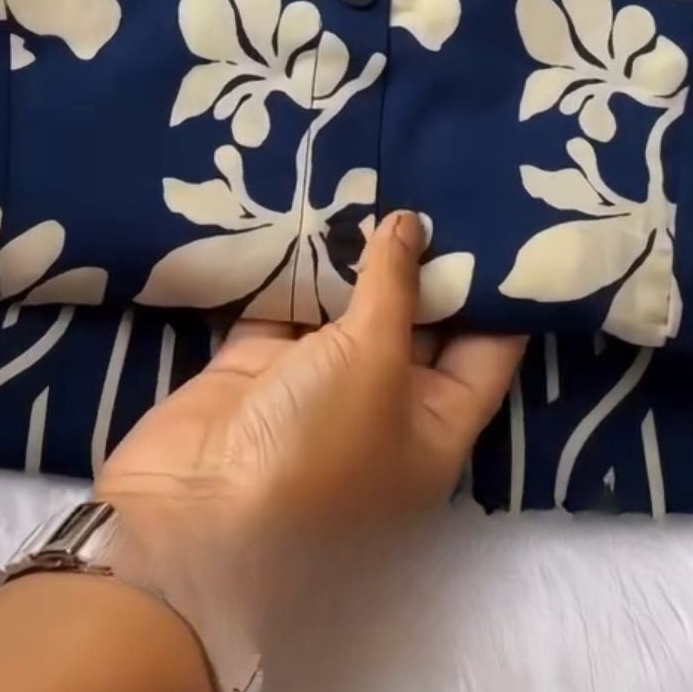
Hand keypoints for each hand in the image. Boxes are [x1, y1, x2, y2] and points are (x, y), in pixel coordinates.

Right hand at [97, 213, 525, 620]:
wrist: (189, 517)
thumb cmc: (315, 448)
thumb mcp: (375, 361)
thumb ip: (394, 287)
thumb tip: (411, 223)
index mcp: (436, 430)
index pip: (486, 352)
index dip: (496, 289)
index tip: (503, 219)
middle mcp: (384, 411)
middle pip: (416, 323)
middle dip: (421, 259)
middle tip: (437, 179)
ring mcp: (316, 390)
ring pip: (347, 310)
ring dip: (354, 255)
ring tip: (379, 174)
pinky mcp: (255, 371)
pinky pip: (284, 306)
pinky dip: (292, 265)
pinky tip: (311, 206)